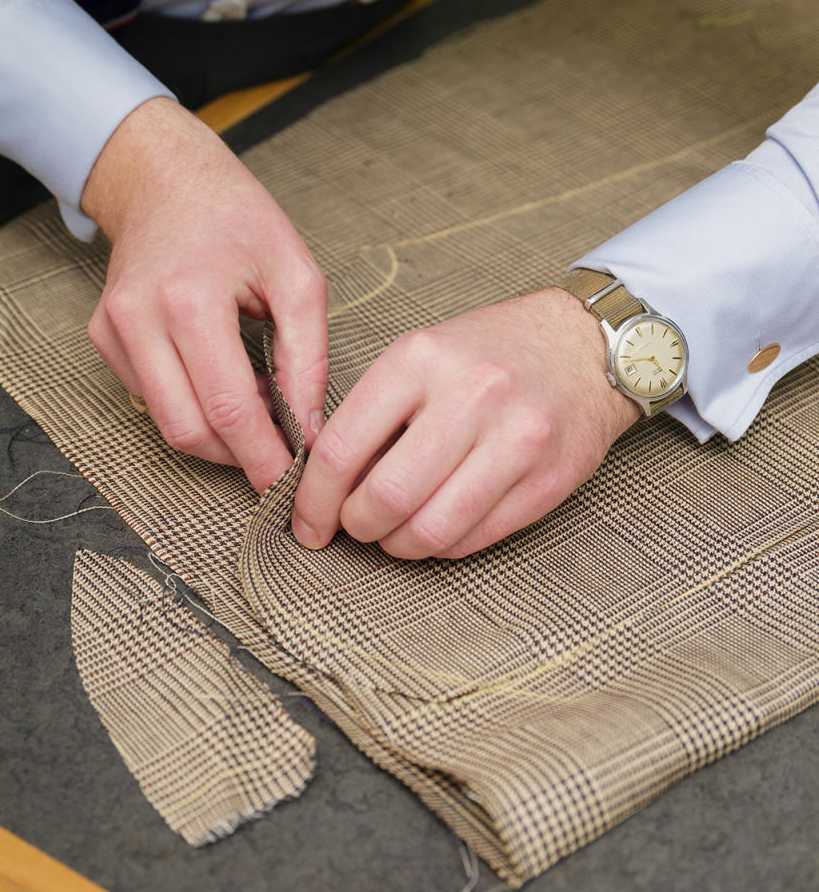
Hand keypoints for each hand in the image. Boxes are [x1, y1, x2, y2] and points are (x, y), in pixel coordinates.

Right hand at [82, 97, 327, 491]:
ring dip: (216, 435)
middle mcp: (138, 318)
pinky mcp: (101, 337)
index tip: (293, 480)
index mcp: (189, 299)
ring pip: (166, 423)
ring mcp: (112, 330)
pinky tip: (221, 383)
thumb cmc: (238, 218)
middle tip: (280, 450)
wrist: (165, 178)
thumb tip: (310, 429)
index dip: (262, 455)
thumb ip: (308, 356)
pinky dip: (190, 407)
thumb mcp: (296, 274)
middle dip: (238, 456)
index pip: (228, 407)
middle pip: (188, 430)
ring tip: (257, 408)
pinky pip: (149, 399)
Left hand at [291, 288, 638, 558]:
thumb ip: (373, 414)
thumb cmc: (490, 353)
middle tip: (355, 526)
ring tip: (395, 531)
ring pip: (430, 531)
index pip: (341, 449)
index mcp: (420, 359)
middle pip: (386, 499)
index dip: (313, 500)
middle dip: (357, 527)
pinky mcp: (548, 480)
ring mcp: (516, 441)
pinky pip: (475, 539)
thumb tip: (324, 486)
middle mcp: (471, 396)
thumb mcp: (422, 355)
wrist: (584, 345)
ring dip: (398, 545)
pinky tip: (437, 525)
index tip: (307, 522)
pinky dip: (443, 545)